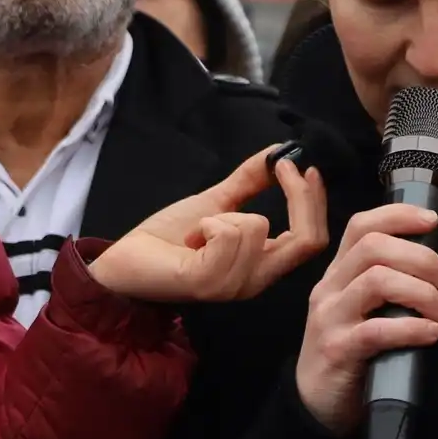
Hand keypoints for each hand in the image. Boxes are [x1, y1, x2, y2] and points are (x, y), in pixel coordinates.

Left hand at [89, 146, 328, 303]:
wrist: (124, 260)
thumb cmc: (167, 239)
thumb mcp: (216, 202)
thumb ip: (250, 181)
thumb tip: (280, 152)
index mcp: (262, 266)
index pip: (313, 239)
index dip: (313, 200)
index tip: (300, 165)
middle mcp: (255, 281)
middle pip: (307, 240)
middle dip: (299, 196)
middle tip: (280, 167)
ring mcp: (233, 285)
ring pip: (258, 226)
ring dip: (227, 213)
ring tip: (203, 227)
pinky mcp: (208, 281)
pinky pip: (229, 233)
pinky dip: (210, 221)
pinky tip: (194, 236)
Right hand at [291, 203, 437, 434]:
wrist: (316, 405)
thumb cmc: (354, 355)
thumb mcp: (381, 317)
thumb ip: (416, 294)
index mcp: (341, 273)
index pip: (362, 226)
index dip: (398, 216)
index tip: (433, 221)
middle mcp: (331, 288)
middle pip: (373, 246)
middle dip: (421, 258)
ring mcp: (330, 317)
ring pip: (376, 280)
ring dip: (422, 293)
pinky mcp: (337, 349)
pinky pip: (377, 329)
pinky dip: (411, 328)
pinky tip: (431, 333)